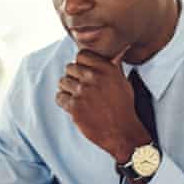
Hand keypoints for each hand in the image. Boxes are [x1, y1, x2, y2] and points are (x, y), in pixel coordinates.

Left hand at [56, 46, 150, 162]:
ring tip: (78, 97)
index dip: (81, 64)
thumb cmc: (124, 107)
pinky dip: (64, 102)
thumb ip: (115, 66)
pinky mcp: (74, 107)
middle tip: (81, 88)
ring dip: (67, 89)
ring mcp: (82, 92)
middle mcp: (93, 77)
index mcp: (106, 68)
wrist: (122, 132)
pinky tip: (74, 106)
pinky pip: (59, 97)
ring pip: (62, 82)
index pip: (81, 55)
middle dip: (73, 77)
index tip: (84, 72)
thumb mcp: (123, 82)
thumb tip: (118, 51)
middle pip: (70, 67)